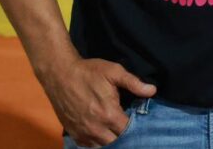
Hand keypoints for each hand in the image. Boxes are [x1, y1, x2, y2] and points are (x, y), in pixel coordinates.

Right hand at [41, 56, 155, 146]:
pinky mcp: (72, 132)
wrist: (60, 74)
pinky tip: (102, 132)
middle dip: (124, 134)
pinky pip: (88, 145)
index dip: (136, 126)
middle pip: (117, 141)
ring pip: (103, 145)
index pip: (129, 130)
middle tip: (127, 123)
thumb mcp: (114, 71)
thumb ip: (134, 83)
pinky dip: (96, 142)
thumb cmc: (89, 71)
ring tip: (115, 128)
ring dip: (111, 139)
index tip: (138, 119)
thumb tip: (152, 91)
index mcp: (109, 114)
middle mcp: (96, 128)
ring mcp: (82, 132)